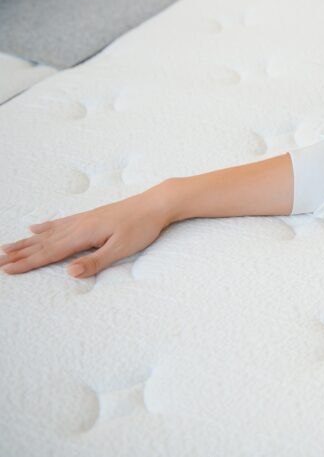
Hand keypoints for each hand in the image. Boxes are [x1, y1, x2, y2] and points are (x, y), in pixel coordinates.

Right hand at [1, 183, 175, 278]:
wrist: (156, 204)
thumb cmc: (142, 227)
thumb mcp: (122, 248)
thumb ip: (96, 261)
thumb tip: (69, 273)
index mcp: (84, 235)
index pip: (50, 253)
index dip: (28, 262)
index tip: (7, 269)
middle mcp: (79, 225)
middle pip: (43, 243)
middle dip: (20, 254)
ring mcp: (83, 219)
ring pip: (48, 233)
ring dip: (26, 242)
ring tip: (6, 246)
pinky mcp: (90, 217)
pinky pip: (60, 222)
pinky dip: (45, 226)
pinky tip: (34, 227)